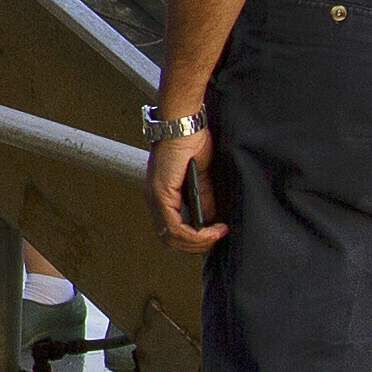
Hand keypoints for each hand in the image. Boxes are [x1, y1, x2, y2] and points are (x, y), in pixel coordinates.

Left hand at [146, 117, 224, 248]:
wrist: (183, 126)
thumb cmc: (190, 144)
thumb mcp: (200, 177)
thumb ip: (203, 199)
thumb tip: (211, 220)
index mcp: (161, 196)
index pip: (171, 231)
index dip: (194, 239)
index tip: (216, 233)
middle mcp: (154, 200)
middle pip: (170, 240)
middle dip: (197, 245)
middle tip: (216, 237)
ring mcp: (155, 198)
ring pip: (172, 238)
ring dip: (199, 241)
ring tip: (217, 233)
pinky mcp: (161, 194)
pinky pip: (175, 227)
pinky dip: (196, 234)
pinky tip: (212, 228)